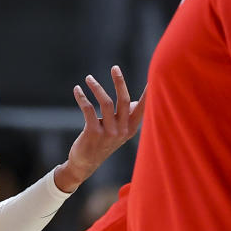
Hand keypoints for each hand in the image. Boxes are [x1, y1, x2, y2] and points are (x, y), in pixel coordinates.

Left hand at [56, 65, 145, 191]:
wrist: (85, 163)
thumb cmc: (102, 142)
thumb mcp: (118, 131)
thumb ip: (126, 116)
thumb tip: (133, 101)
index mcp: (131, 128)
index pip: (142, 107)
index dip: (148, 93)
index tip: (153, 77)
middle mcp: (123, 130)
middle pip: (124, 100)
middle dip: (120, 81)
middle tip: (115, 67)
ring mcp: (109, 133)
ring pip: (106, 102)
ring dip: (96, 87)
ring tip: (88, 78)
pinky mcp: (93, 133)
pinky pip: (89, 109)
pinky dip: (82, 97)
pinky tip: (77, 90)